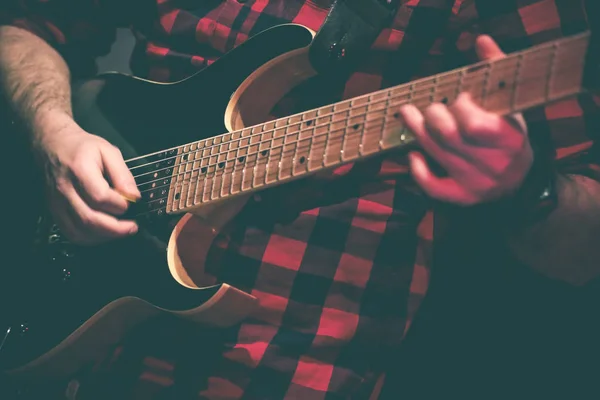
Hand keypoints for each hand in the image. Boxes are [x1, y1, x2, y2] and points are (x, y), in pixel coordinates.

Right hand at [33, 112, 140, 244]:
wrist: (53, 146)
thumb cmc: (83, 148)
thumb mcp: (109, 151)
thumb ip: (123, 174)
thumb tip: (134, 197)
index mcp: (79, 170)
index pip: (99, 197)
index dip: (119, 205)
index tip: (131, 203)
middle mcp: (65, 189)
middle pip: (89, 219)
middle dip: (115, 228)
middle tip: (132, 227)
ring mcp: (57, 203)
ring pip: (79, 231)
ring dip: (103, 236)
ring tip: (121, 232)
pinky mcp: (54, 211)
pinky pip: (71, 233)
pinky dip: (90, 239)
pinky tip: (104, 234)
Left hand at [399, 35, 532, 205]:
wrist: (520, 185)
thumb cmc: (510, 138)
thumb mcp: (511, 107)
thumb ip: (495, 74)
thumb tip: (481, 41)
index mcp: (510, 140)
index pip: (474, 125)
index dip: (460, 107)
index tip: (459, 97)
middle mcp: (493, 166)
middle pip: (449, 138)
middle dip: (432, 116)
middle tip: (427, 106)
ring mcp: (475, 185)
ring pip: (437, 155)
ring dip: (416, 131)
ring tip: (406, 113)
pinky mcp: (460, 199)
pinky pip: (432, 186)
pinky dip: (417, 169)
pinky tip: (412, 154)